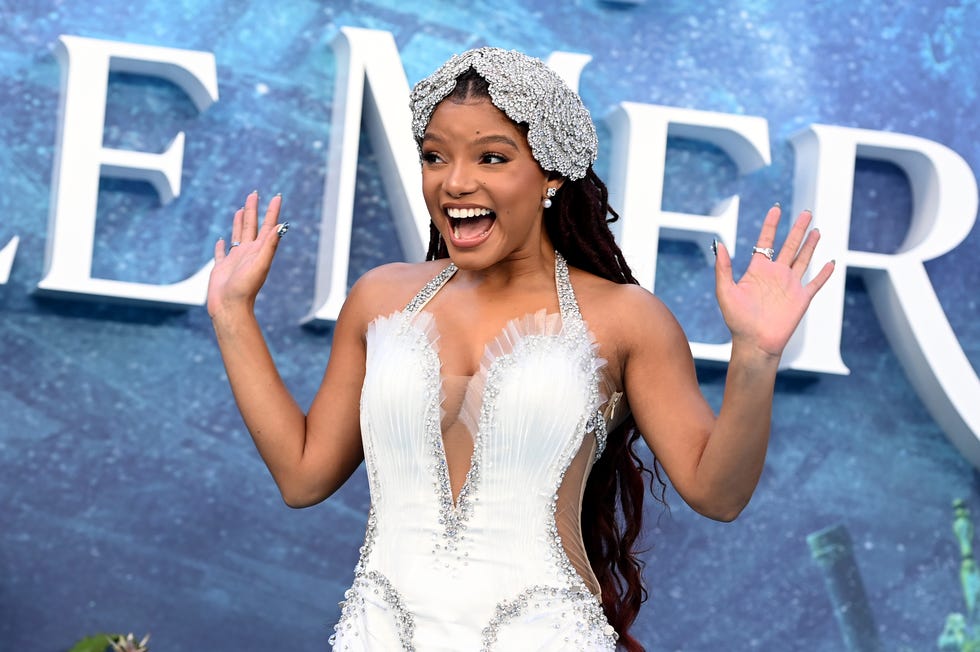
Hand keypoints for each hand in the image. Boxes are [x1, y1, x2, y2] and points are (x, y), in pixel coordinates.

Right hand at [207, 191, 285, 318]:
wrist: (230, 307)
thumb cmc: (245, 289)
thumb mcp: (260, 265)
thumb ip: (269, 246)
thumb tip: (281, 227)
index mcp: (259, 250)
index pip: (268, 226)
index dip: (272, 211)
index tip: (277, 196)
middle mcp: (248, 253)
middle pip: (251, 226)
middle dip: (253, 210)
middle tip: (254, 194)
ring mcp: (235, 260)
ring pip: (238, 235)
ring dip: (239, 222)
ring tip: (240, 210)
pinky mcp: (222, 267)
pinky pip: (221, 253)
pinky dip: (221, 245)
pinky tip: (221, 240)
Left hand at [714, 205, 834, 358]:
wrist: (754, 343)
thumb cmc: (737, 320)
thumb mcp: (725, 291)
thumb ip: (723, 268)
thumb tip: (719, 244)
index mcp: (758, 270)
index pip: (766, 241)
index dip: (771, 224)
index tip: (776, 208)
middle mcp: (776, 274)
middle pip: (790, 245)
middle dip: (798, 229)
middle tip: (806, 212)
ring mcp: (790, 285)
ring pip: (803, 259)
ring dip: (811, 245)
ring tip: (817, 229)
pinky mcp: (802, 298)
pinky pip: (815, 283)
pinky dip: (824, 273)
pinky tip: (830, 262)